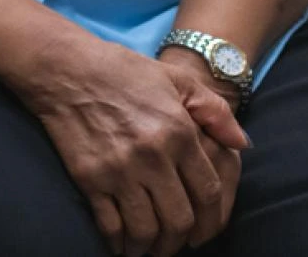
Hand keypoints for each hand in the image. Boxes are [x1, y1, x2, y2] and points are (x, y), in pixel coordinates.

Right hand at [10, 33, 249, 255]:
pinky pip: (110, 225)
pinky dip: (118, 243)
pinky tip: (121, 245)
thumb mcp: (176, 78)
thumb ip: (214, 111)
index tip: (204, 232)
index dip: (211, 220)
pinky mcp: (90, 179)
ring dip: (150, 247)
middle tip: (175, 244)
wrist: (65, 68)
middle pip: (179, 220)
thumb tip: (242, 144)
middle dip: (180, 241)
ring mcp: (119, 170)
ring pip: (146, 229)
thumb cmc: (122, 70)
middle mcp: (153, 156)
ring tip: (148, 248)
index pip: (207, 192)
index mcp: (178, 132)